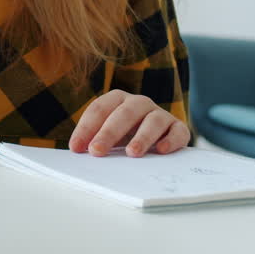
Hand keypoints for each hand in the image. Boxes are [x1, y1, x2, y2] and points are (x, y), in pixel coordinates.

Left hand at [69, 90, 190, 156]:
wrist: (158, 138)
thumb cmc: (126, 137)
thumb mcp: (109, 136)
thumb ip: (94, 140)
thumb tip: (77, 152)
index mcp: (117, 100)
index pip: (99, 109)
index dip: (86, 128)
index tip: (76, 148)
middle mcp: (139, 103)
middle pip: (124, 113)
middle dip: (108, 132)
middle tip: (96, 151)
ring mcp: (160, 113)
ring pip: (153, 120)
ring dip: (142, 136)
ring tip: (132, 153)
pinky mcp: (177, 128)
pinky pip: (177, 131)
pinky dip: (170, 140)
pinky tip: (161, 151)